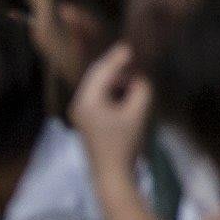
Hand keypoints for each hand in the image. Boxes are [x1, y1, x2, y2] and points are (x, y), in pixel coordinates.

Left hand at [69, 42, 154, 174]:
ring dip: (114, 78)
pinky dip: (111, 89)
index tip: (129, 47)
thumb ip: (140, 88)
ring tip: (133, 74)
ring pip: (96, 86)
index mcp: (87, 101)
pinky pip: (98, 96)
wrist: (111, 173)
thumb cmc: (124, 143)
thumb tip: (138, 77)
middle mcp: (78, 104)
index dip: (117, 58)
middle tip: (131, 54)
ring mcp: (80, 112)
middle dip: (114, 65)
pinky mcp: (86, 119)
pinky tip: (125, 88)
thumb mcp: (138, 112)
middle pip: (95, 76)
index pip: (102, 72)